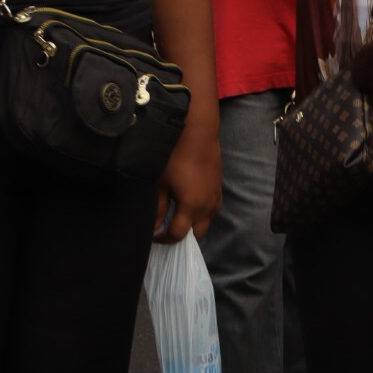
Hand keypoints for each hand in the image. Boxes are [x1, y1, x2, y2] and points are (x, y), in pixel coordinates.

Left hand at [153, 123, 221, 243]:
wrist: (197, 134)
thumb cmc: (175, 157)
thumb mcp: (161, 184)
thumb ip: (158, 209)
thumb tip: (153, 228)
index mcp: (191, 208)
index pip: (178, 235)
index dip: (164, 239)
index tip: (153, 236)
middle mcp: (207, 208)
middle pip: (196, 234)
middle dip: (181, 235)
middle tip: (166, 228)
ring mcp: (215, 198)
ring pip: (207, 222)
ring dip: (193, 224)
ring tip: (178, 216)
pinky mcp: (219, 188)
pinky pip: (213, 209)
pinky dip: (202, 213)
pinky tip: (191, 203)